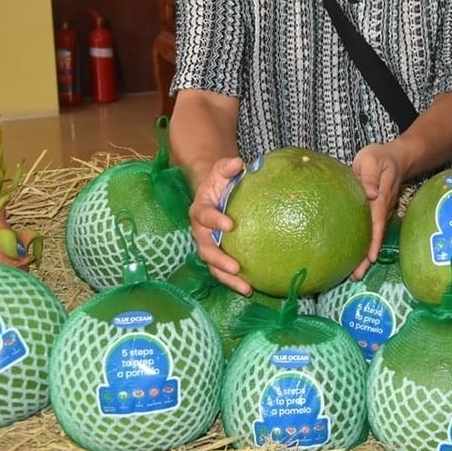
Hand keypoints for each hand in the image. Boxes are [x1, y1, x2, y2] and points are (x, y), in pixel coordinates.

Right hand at [188, 156, 251, 293]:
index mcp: (200, 209)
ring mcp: (207, 245)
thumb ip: (227, 167)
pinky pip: (222, 270)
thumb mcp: (222, 170)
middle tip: (235, 267)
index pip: (204, 216)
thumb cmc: (220, 182)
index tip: (230, 225)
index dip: (214, 221)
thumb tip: (237, 162)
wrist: (214, 192)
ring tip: (246, 287)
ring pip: (212, 265)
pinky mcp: (217, 254)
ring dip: (227, 278)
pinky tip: (251, 288)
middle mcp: (200, 231)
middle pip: (205, 248)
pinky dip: (234, 281)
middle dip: (219, 260)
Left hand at [351, 143, 405, 278]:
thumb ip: (370, 175)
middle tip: (356, 276)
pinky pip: (370, 231)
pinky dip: (363, 245)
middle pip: (375, 237)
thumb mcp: (372, 160)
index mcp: (380, 198)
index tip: (370, 259)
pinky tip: (353, 255)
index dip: (373, 241)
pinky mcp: (375, 212)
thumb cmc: (380, 158)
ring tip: (353, 274)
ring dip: (365, 255)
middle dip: (367, 258)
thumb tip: (370, 194)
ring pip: (373, 236)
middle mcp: (382, 209)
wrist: (396, 157)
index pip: (376, 223)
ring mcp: (380, 212)